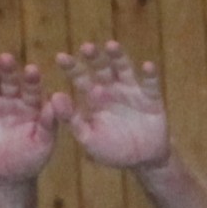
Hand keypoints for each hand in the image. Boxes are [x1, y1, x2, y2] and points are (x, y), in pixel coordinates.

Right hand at [0, 55, 61, 185]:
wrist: (6, 180)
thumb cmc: (29, 162)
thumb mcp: (43, 145)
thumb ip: (49, 125)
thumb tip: (55, 103)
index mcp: (31, 107)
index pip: (32, 90)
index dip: (32, 81)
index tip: (32, 70)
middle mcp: (12, 102)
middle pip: (11, 82)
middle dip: (9, 71)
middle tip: (7, 58)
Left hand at [53, 41, 170, 172]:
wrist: (142, 160)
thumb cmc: (112, 149)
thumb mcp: (88, 139)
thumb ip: (72, 120)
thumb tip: (54, 97)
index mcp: (94, 97)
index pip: (81, 78)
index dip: (72, 67)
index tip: (61, 57)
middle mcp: (112, 88)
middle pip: (101, 68)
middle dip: (94, 57)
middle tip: (86, 47)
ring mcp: (132, 91)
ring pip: (124, 69)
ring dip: (118, 57)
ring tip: (111, 46)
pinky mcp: (152, 99)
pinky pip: (151, 85)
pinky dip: (150, 75)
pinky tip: (147, 66)